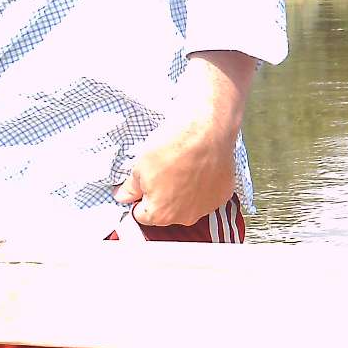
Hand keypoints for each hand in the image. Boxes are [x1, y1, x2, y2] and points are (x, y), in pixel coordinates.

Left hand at [112, 51, 255, 226]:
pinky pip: (207, 194)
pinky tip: (199, 167)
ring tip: (182, 167)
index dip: (139, 199)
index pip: (142, 215)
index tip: (142, 186)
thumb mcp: (140, 166)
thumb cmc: (174, 147)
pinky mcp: (222, 193)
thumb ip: (131, 188)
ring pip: (189, 203)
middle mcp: (185, 217)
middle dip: (162, 195)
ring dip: (184, 191)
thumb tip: (125, 195)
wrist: (206, 130)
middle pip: (167, 212)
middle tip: (162, 171)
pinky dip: (203, 184)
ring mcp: (206, 206)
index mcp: (160, 214)